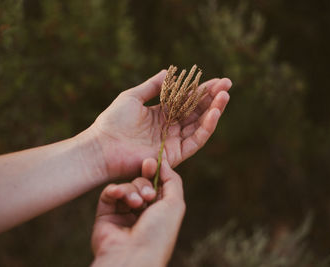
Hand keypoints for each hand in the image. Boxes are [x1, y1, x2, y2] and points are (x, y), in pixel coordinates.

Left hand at [77, 69, 230, 179]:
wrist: (103, 147)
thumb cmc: (112, 121)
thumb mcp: (132, 97)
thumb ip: (153, 86)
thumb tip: (169, 72)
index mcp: (160, 114)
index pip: (186, 100)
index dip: (201, 90)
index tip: (217, 79)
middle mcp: (169, 128)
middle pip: (196, 111)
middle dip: (212, 98)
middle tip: (227, 85)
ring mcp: (172, 142)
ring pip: (199, 125)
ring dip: (213, 111)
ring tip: (224, 96)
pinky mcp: (174, 155)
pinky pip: (195, 140)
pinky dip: (206, 127)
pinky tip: (214, 113)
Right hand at [91, 158, 184, 266]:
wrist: (133, 256)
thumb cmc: (158, 233)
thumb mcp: (175, 204)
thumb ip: (173, 180)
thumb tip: (163, 163)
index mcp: (160, 212)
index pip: (157, 185)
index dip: (155, 172)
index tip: (152, 162)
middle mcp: (142, 212)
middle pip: (142, 183)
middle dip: (144, 182)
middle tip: (147, 192)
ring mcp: (123, 213)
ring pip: (127, 187)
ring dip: (132, 190)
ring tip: (136, 204)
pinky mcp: (106, 214)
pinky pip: (109, 193)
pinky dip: (115, 190)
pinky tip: (118, 195)